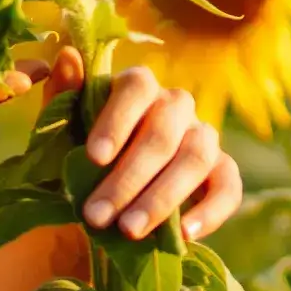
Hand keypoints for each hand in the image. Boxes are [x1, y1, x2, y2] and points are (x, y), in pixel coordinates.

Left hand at [45, 52, 242, 243]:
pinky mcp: (222, 171)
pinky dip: (210, 211)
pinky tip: (182, 234)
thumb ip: (63, 95)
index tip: (93, 158)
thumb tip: (67, 56)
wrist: (107, 197)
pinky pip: (228, 187)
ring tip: (128, 230)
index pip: (137, 87)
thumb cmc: (80, 155)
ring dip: (161, 198)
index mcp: (137, 87)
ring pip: (196, 158)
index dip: (117, 121)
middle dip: (128, 178)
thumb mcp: (62, 129)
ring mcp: (203, 136)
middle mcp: (175, 106)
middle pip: (163, 132)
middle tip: (96, 215)